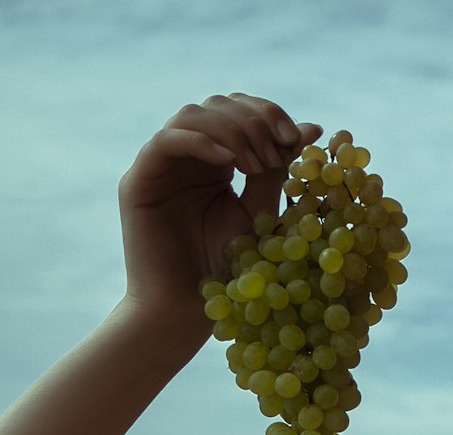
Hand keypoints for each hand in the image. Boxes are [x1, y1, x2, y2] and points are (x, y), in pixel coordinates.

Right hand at [118, 93, 322, 337]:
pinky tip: (227, 161)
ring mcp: (160, 165)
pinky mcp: (139, 180)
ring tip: (256, 163)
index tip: (297, 137)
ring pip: (192, 115)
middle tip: (277, 150)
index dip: (269, 114)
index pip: (240, 112)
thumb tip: (313, 129)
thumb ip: (279, 172)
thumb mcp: (260, 216)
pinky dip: (199, 141)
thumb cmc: (225, 274)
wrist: (186, 312)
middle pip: (218, 105)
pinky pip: (166, 141)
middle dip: (254, 121)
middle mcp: (186, 156)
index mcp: (215, 161)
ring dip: (231, 131)